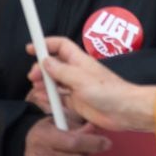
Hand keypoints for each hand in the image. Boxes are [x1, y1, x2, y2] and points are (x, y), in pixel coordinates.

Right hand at [27, 37, 155, 132]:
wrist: (124, 111)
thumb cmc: (109, 92)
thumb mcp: (81, 79)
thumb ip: (61, 71)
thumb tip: (45, 61)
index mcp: (80, 61)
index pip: (61, 46)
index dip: (46, 44)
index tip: (31, 48)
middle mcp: (77, 72)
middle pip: (55, 65)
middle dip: (42, 68)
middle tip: (33, 76)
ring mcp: (77, 87)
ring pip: (55, 82)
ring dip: (44, 84)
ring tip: (36, 88)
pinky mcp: (78, 102)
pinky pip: (60, 97)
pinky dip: (50, 97)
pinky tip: (43, 99)